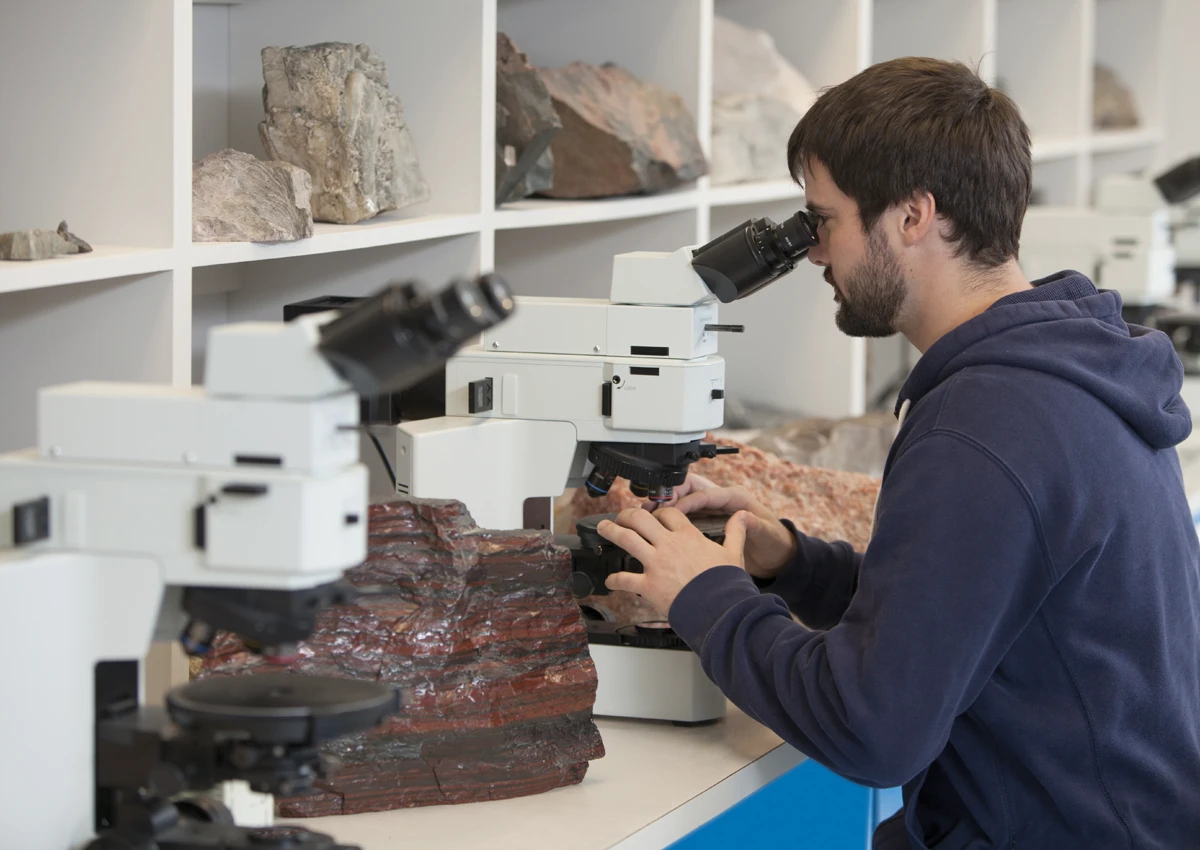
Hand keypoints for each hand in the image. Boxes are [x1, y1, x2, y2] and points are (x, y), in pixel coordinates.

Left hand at [597, 507, 749, 615]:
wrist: (721, 609)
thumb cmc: (727, 584)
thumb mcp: (734, 553)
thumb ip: (736, 532)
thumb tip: (742, 517)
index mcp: (688, 536)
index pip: (667, 513)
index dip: (658, 512)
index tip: (654, 515)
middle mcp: (668, 545)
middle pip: (640, 519)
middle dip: (626, 515)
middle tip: (621, 517)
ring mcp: (656, 564)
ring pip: (626, 539)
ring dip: (611, 532)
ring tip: (603, 529)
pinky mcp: (648, 586)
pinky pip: (624, 579)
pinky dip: (614, 580)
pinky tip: (611, 580)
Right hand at [664, 474, 797, 579]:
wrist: (775, 556)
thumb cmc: (772, 541)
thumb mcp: (766, 533)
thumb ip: (753, 525)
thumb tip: (744, 517)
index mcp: (735, 497)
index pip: (705, 494)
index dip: (685, 501)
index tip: (669, 511)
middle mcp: (721, 499)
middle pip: (689, 488)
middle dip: (670, 495)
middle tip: (651, 508)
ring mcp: (713, 509)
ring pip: (683, 499)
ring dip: (666, 505)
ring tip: (649, 515)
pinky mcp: (707, 520)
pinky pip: (685, 514)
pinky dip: (671, 517)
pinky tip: (658, 526)